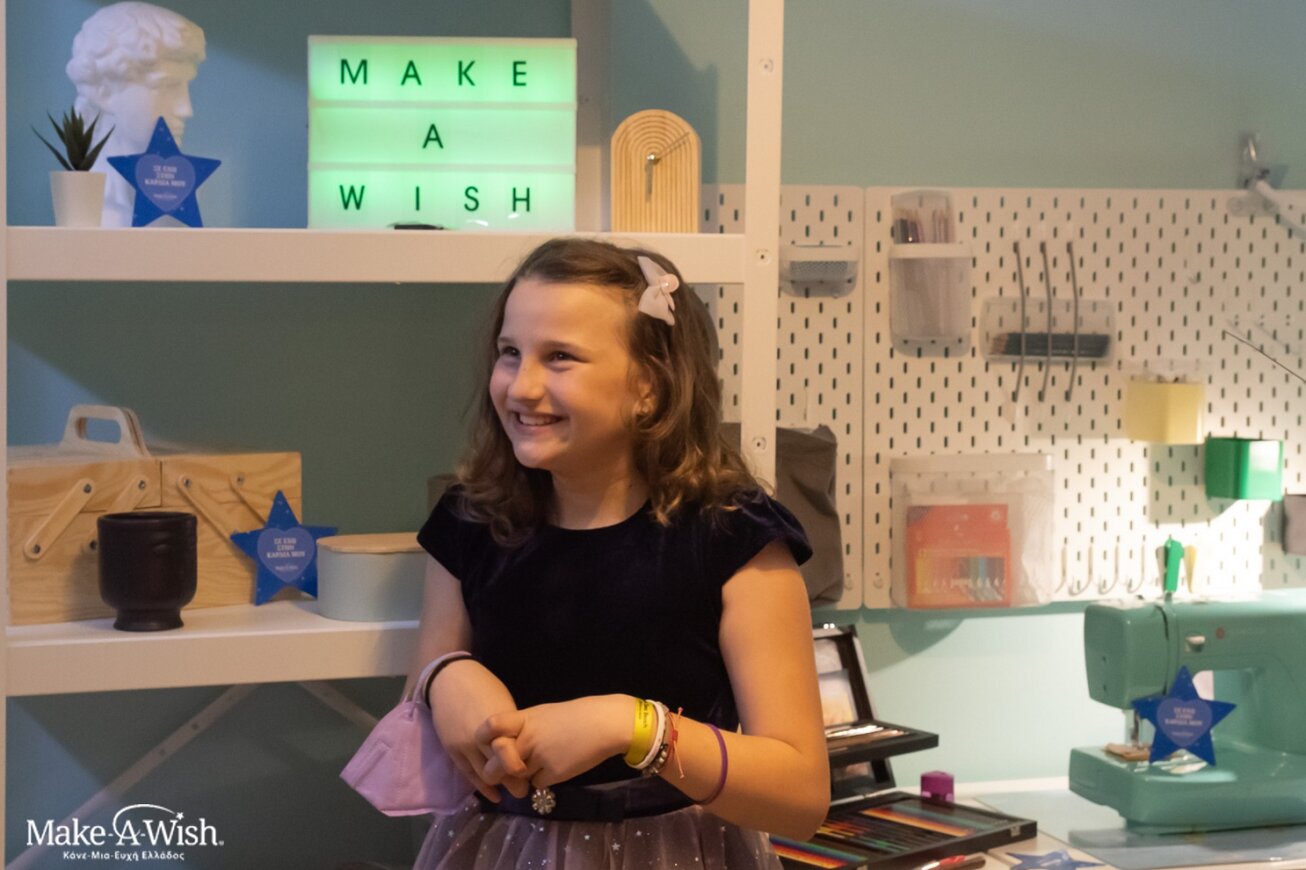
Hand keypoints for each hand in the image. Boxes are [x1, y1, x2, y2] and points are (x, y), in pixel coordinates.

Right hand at [428, 660, 528, 800]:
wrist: (450, 680)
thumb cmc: (484, 688)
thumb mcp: (504, 704)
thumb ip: (511, 728)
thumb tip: (525, 746)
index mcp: (497, 724)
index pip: (513, 753)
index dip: (524, 766)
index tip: (535, 773)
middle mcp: (481, 738)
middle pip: (500, 768)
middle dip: (515, 782)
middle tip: (526, 790)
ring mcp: (465, 746)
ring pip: (484, 774)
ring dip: (500, 785)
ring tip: (514, 793)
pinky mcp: (453, 751)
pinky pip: (468, 774)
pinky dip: (482, 787)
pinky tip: (494, 796)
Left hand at [476, 695, 633, 788]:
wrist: (603, 724)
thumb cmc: (574, 716)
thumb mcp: (543, 715)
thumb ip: (523, 729)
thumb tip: (507, 747)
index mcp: (525, 719)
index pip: (491, 727)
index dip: (483, 738)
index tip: (487, 744)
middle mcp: (528, 739)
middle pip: (496, 765)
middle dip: (496, 773)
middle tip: (501, 773)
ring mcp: (540, 757)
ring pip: (517, 778)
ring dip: (523, 776)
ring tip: (537, 765)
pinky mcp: (553, 774)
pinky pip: (537, 784)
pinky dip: (543, 779)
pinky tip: (556, 767)